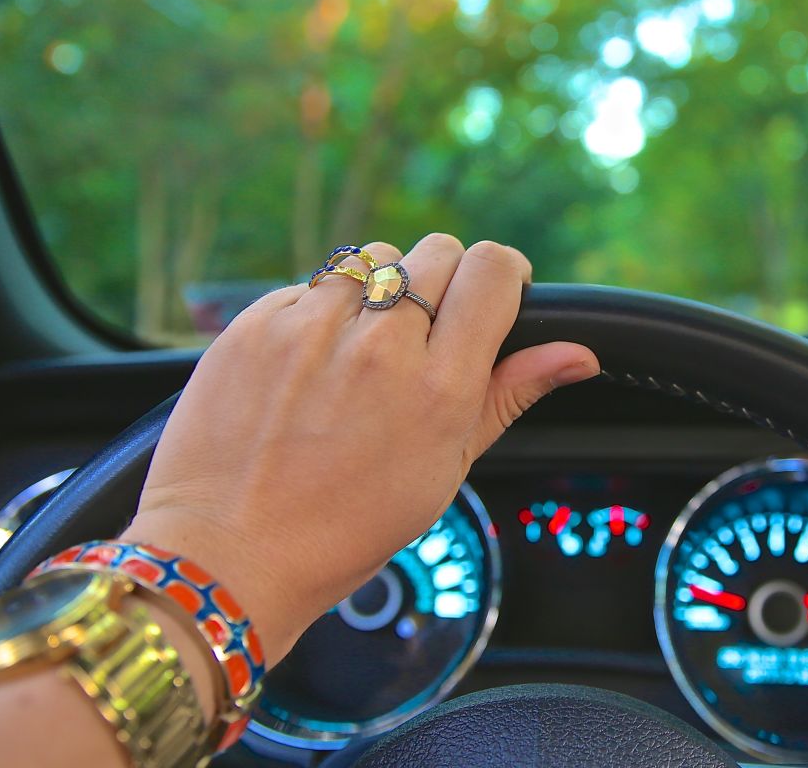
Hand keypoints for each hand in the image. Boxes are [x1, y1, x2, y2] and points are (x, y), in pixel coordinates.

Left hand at [119, 235, 597, 660]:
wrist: (229, 557)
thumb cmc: (345, 528)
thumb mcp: (445, 470)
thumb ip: (508, 395)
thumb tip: (578, 355)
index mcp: (438, 389)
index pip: (491, 270)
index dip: (501, 275)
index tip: (493, 296)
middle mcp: (378, 347)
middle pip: (437, 251)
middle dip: (443, 283)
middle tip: (424, 336)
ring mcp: (310, 330)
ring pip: (372, 257)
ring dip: (379, 290)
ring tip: (361, 350)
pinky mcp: (254, 325)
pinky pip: (308, 286)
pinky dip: (317, 314)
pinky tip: (309, 368)